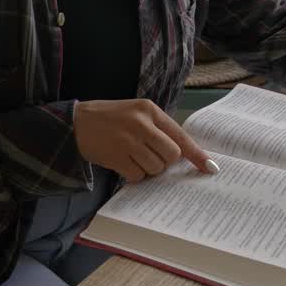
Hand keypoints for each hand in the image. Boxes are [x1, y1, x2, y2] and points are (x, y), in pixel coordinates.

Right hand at [73, 99, 216, 181]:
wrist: (74, 122)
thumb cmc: (110, 119)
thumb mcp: (136, 113)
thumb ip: (157, 129)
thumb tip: (181, 155)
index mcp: (149, 110)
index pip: (180, 135)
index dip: (197, 154)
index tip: (211, 168)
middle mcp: (141, 123)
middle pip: (171, 155)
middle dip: (164, 162)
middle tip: (150, 156)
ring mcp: (128, 140)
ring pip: (155, 167)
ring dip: (147, 169)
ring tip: (132, 157)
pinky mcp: (115, 155)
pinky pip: (137, 175)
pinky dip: (133, 174)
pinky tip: (121, 162)